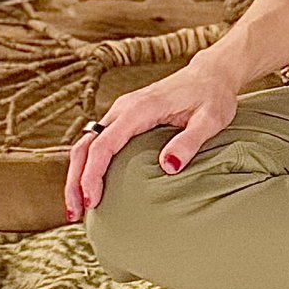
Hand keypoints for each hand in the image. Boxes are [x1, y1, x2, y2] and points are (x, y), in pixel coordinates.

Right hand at [62, 53, 243, 221]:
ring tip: (76, 207)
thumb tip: (168, 167)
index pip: (104, 144)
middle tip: (75, 213)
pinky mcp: (124, 118)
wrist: (211, 74)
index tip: (92, 201)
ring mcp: (121, 112)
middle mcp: (123, 108)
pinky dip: (88, 165)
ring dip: (77, 175)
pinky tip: (91, 187)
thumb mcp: (210, 120)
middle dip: (75, 180)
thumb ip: (189, 142)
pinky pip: (97, 142)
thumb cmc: (213, 97)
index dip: (93, 175)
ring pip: (86, 144)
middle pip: (85, 146)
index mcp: (140, 109)